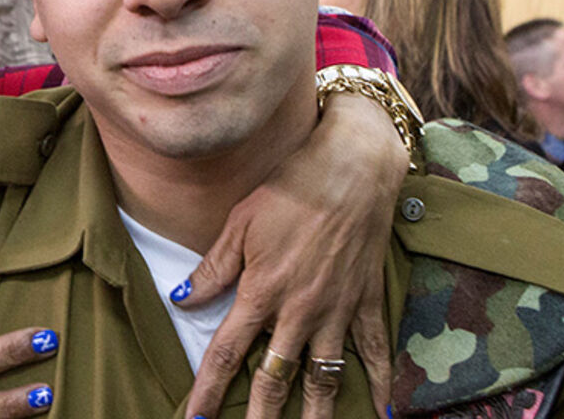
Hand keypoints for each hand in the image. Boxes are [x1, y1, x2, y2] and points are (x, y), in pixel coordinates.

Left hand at [177, 93, 406, 418]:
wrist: (352, 169)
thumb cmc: (290, 189)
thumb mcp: (240, 223)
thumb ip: (213, 268)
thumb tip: (181, 299)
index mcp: (261, 292)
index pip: (226, 353)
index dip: (207, 390)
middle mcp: (299, 311)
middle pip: (274, 378)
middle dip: (259, 417)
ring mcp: (337, 311)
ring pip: (324, 378)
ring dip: (314, 414)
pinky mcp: (368, 301)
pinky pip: (374, 351)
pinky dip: (379, 383)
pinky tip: (382, 413)